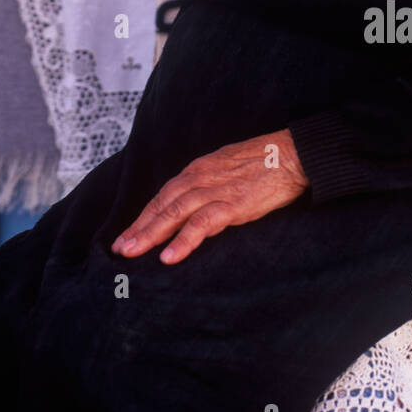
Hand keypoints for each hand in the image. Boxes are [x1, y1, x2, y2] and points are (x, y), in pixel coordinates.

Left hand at [110, 128, 307, 264]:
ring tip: (132, 253)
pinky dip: (183, 240)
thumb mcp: (228, 170)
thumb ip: (210, 188)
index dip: (144, 216)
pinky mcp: (232, 204)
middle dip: (139, 228)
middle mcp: (200, 177)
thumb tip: (197, 211)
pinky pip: (202, 224)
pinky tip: (169, 256)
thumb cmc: (265, 163)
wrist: (292, 154)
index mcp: (198, 170)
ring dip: (150, 235)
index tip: (128, 234)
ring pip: (173, 214)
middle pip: (162, 205)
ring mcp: (214, 190)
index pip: (164, 196)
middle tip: (119, 249)